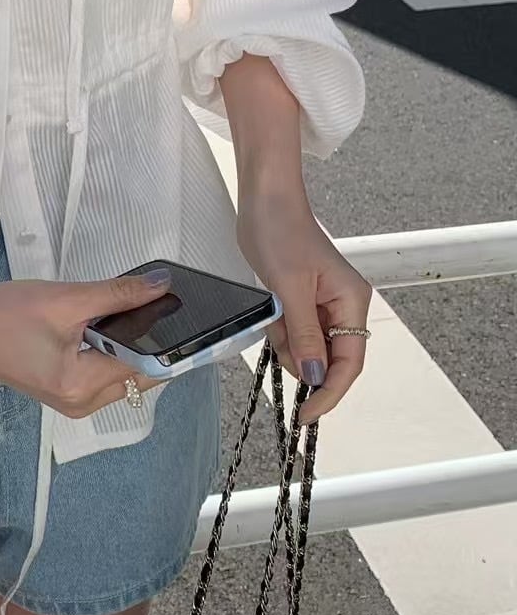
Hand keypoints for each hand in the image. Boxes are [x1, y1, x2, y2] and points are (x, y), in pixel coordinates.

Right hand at [0, 270, 174, 418]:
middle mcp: (81, 404)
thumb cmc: (6, 313)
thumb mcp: (67, 299)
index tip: (176, 310)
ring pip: (119, 374)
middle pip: (136, 374)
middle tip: (135, 303)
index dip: (164, 338)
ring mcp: (70, 402)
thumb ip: (118, 295)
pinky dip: (105, 352)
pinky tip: (92, 326)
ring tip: (107, 312)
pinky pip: (100, 374)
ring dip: (122, 345)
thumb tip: (162, 286)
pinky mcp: (61, 392)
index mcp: (83, 387)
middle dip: (141, 341)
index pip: (145, 366)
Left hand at [236, 188, 371, 425]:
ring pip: (307, 349)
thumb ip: (302, 335)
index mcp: (351, 302)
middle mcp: (343, 306)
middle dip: (300, 360)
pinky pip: (292, 332)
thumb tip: (315, 376)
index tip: (307, 414)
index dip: (330, 392)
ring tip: (273, 310)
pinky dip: (278, 331)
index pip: (349, 362)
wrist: (263, 201)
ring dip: (285, 342)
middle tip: (277, 337)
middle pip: (328, 359)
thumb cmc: (281, 232)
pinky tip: (271, 309)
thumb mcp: (289, 288)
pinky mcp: (301, 301)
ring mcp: (322, 305)